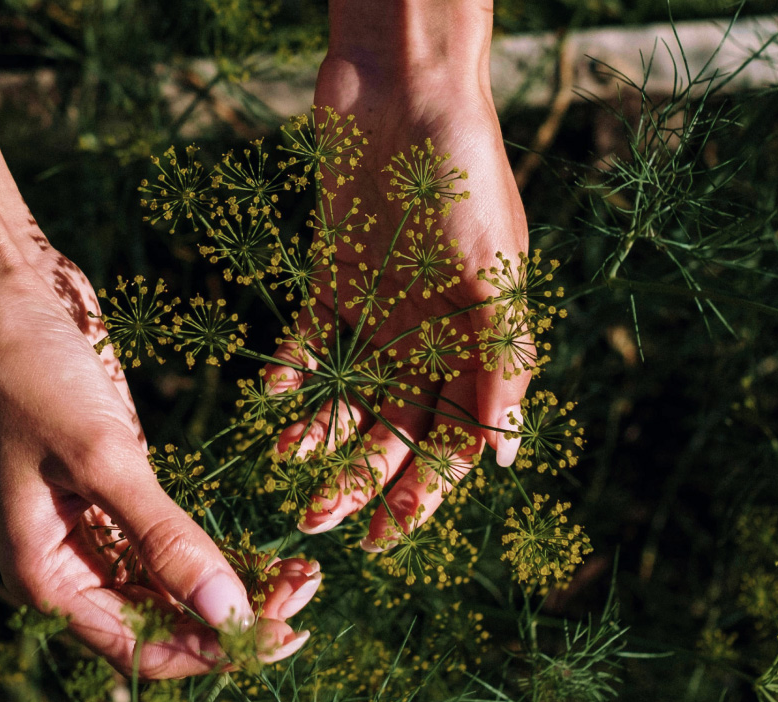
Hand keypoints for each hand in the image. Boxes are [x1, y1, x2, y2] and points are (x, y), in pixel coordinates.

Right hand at [0, 240, 318, 677]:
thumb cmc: (28, 370)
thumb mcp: (102, 455)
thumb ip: (165, 538)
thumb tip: (226, 614)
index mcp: (44, 577)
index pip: (142, 647)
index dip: (214, 649)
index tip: (283, 631)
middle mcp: (66, 566)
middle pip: (161, 624)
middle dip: (232, 618)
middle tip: (307, 592)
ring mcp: (90, 528)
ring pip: (170, 586)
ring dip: (233, 586)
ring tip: (302, 572)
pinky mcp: (113, 488)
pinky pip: (169, 542)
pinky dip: (215, 549)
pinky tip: (267, 546)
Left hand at [269, 42, 533, 549]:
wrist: (405, 90)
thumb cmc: (464, 175)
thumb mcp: (492, 270)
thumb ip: (501, 361)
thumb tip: (504, 458)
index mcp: (479, 341)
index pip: (455, 440)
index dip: (425, 492)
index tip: (389, 536)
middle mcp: (431, 336)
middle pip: (398, 431)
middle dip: (364, 482)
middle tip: (321, 522)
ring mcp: (380, 310)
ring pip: (350, 398)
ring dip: (322, 439)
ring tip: (289, 469)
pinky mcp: (333, 278)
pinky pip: (309, 343)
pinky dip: (291, 375)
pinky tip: (273, 402)